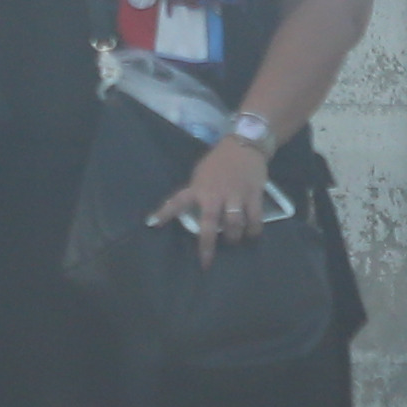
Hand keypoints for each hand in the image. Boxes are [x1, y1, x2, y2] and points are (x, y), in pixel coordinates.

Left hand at [149, 138, 269, 267]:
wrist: (244, 145)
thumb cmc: (220, 161)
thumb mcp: (201, 173)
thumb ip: (198, 191)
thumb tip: (194, 209)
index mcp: (198, 187)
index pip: (177, 201)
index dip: (164, 214)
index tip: (151, 224)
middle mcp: (215, 193)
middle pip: (209, 223)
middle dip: (207, 245)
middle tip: (206, 261)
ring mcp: (235, 194)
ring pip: (234, 224)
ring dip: (234, 237)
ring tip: (233, 241)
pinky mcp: (253, 194)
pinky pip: (254, 218)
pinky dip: (253, 230)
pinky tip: (251, 234)